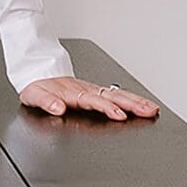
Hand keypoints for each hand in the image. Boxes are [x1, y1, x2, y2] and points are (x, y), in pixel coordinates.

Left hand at [19, 76, 159, 120]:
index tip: (119, 115)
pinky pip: (115, 93)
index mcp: (72, 92)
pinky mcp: (94, 91)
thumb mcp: (34, 94)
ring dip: (135, 101)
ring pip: (117, 94)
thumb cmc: (37, 85)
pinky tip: (142, 104)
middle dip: (131, 104)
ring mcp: (92, 89)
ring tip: (151, 108)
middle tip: (148, 111)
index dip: (106, 108)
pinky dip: (130, 98)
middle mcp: (85, 90)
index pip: (92, 100)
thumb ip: (47, 101)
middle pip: (111, 96)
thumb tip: (58, 108)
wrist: (37, 71)